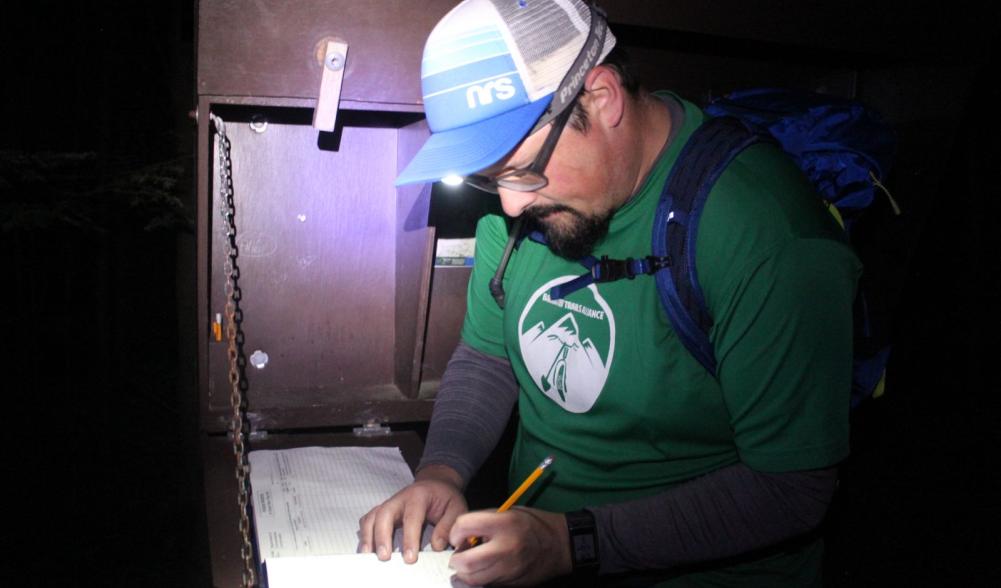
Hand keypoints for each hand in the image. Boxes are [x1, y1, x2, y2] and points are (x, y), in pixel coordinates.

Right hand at [357, 464, 467, 562]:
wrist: (436, 484)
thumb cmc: (446, 497)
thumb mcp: (456, 507)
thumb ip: (448, 525)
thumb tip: (437, 546)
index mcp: (419, 496)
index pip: (412, 517)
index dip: (409, 539)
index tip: (410, 558)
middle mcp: (400, 498)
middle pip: (384, 514)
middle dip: (382, 536)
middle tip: (384, 557)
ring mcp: (389, 503)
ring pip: (373, 516)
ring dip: (368, 535)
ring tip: (368, 554)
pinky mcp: (383, 510)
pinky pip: (369, 519)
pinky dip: (365, 532)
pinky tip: (367, 547)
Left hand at [448, 507, 571, 585]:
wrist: (560, 545)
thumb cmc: (533, 524)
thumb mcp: (509, 512)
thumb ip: (484, 521)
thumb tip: (461, 535)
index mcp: (505, 523)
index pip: (465, 526)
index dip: (455, 531)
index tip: (459, 535)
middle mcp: (506, 548)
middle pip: (465, 562)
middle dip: (456, 559)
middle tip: (459, 554)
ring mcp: (508, 569)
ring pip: (472, 579)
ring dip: (463, 573)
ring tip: (469, 564)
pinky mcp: (510, 584)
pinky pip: (484, 585)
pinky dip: (477, 581)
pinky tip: (481, 572)